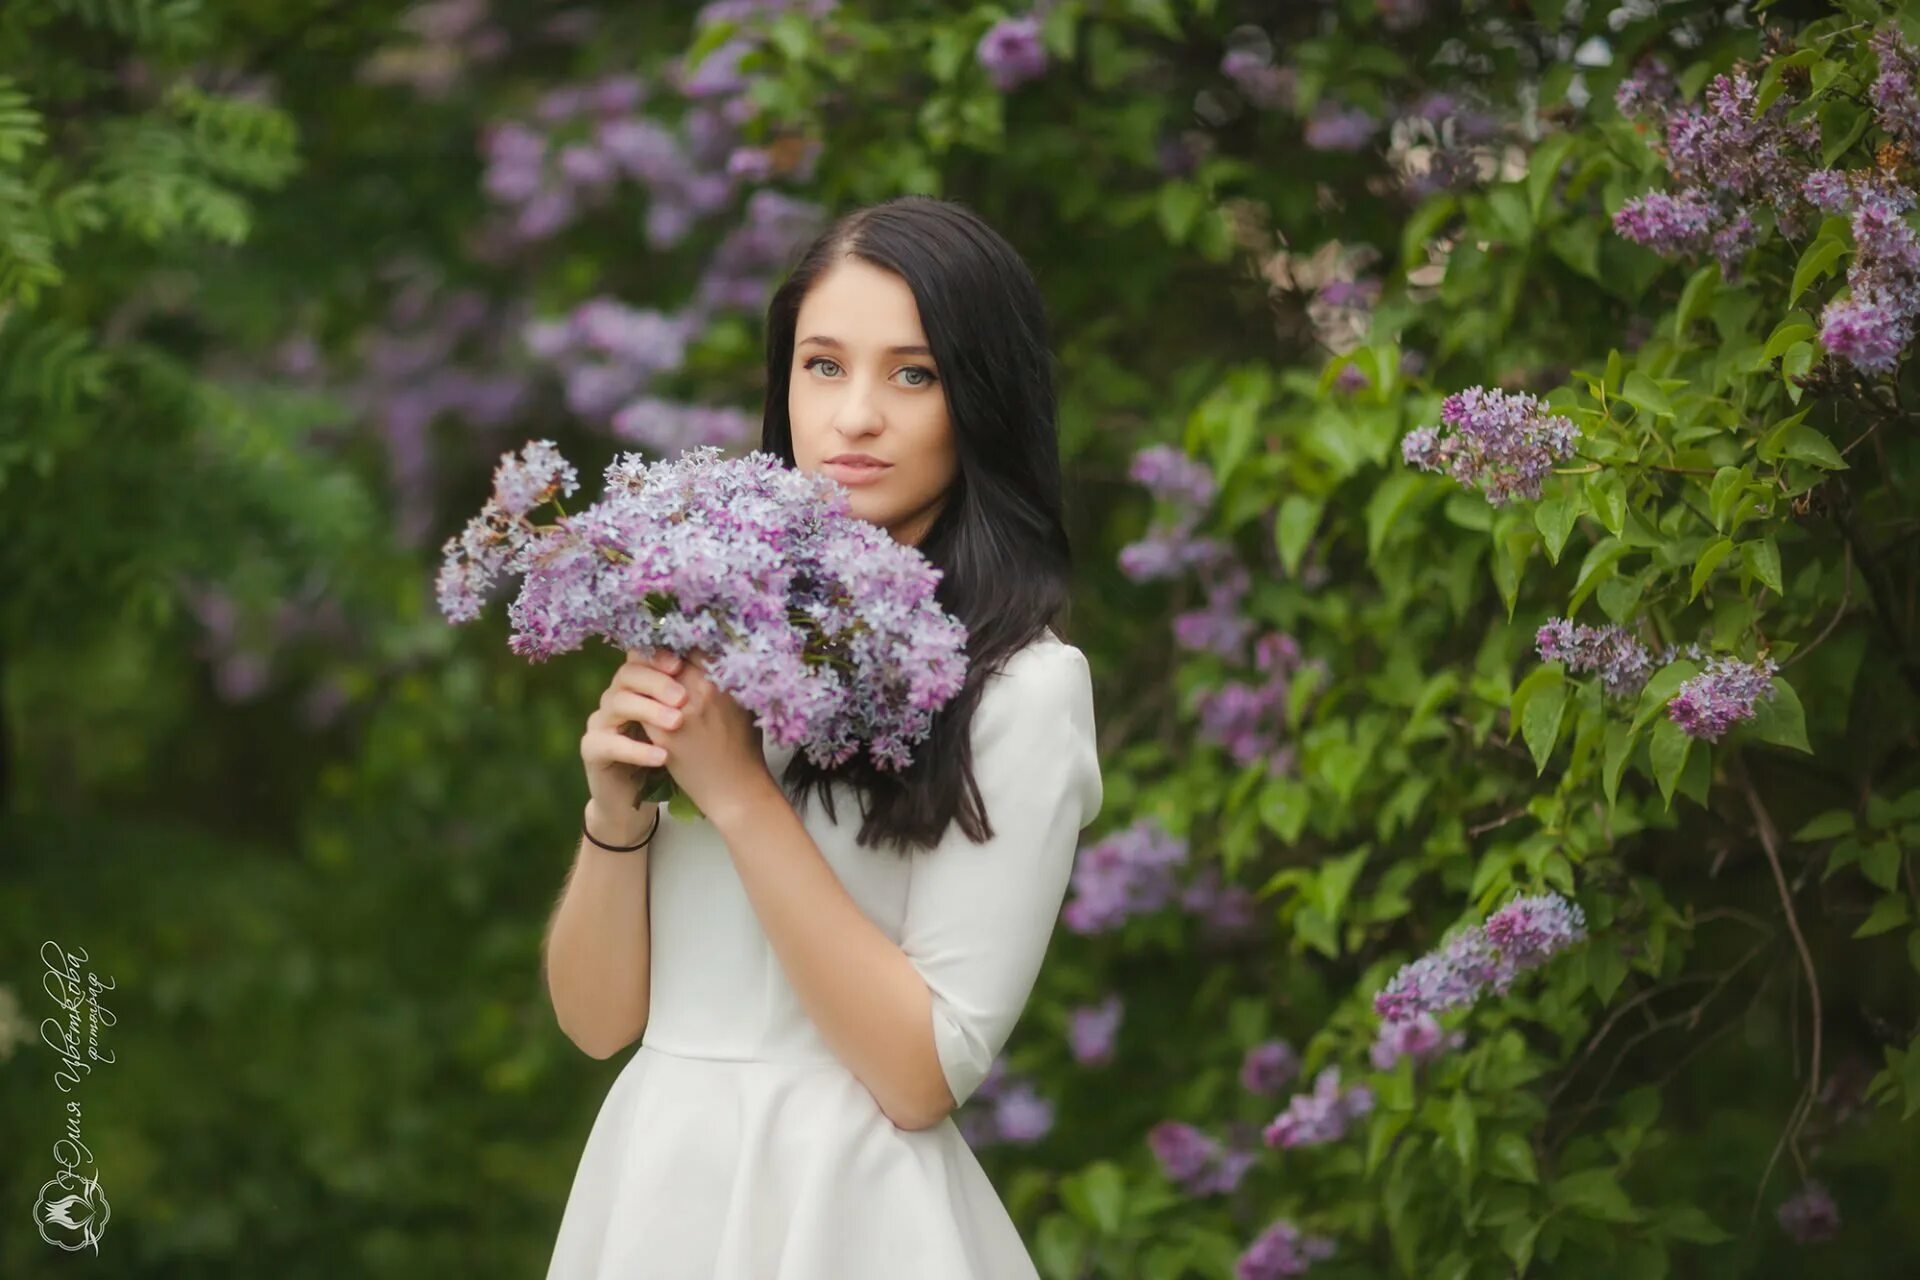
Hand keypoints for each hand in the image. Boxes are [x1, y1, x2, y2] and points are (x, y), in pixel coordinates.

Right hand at [579, 648, 686, 840]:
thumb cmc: (672, 759)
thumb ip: (695, 696)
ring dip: (650, 710)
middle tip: (683, 698)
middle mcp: (616, 696)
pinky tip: (662, 757)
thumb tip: (726, 668)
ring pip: (617, 702)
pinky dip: (637, 749)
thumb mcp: (688, 725)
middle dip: (658, 681)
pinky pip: (610, 743)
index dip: (663, 657)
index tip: (684, 664)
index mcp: (639, 685)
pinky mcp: (592, 748)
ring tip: (677, 723)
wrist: (637, 801)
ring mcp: (601, 721)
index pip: (645, 657)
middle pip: (629, 673)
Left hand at [638, 647, 770, 820]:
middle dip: (657, 655)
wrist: (735, 790)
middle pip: (666, 655)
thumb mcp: (745, 705)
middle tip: (649, 656)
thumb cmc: (746, 748)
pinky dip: (637, 700)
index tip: (672, 643)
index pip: (693, 643)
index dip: (679, 640)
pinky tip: (636, 701)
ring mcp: (679, 710)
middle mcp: (701, 689)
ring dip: (642, 676)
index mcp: (723, 680)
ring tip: (639, 678)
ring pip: (648, 677)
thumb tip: (714, 653)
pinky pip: (640, 704)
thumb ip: (728, 678)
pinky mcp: (661, 733)